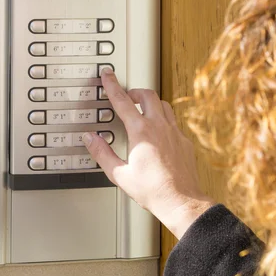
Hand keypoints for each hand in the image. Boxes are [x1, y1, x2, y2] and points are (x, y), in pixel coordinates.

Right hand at [82, 69, 214, 238]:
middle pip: (147, 95)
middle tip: (126, 96)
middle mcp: (159, 127)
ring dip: (151, 102)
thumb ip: (102, 153)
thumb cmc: (152, 190)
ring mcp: (174, 132)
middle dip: (134, 91)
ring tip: (142, 110)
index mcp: (141, 132)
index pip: (122, 101)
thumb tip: (91, 139)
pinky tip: (158, 131)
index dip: (112, 85)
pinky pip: (173, 121)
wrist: (180, 200)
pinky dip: (162, 118)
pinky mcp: (184, 141)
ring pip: (163, 104)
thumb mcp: (119, 174)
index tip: (107, 75)